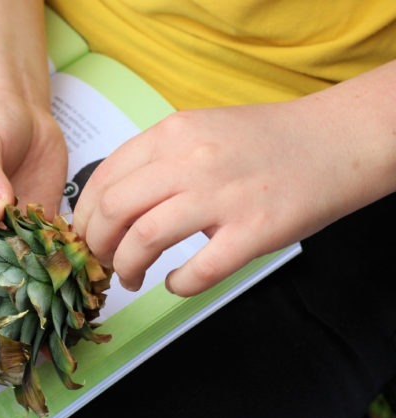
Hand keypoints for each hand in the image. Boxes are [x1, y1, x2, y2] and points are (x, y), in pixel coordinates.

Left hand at [73, 98, 388, 296]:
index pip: (104, 177)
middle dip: (96, 244)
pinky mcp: (253, 231)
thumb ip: (156, 158)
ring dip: (126, 266)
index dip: (83, 215)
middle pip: (113, 209)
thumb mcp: (200, 130)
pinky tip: (176, 283)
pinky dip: (177, 285)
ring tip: (131, 277)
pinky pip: (198, 271)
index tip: (84, 235)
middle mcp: (192, 160)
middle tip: (102, 261)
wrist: (336, 141)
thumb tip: (110, 201)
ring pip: (144, 238)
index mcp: (173, 133)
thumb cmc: (267, 141)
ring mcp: (223, 196)